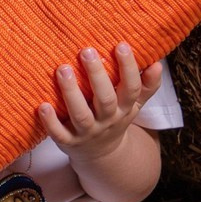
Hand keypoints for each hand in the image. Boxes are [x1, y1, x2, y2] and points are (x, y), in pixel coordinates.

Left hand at [38, 43, 162, 168]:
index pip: (131, 88)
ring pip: (81, 115)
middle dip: (96, 75)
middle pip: (105, 99)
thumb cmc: (116, 118)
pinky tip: (43, 106)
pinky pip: (59, 134)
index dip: (128, 68)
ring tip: (62, 69)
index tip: (121, 45)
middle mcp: (108, 120)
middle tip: (86, 50)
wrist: (102, 155)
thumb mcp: (135, 104)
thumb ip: (146, 85)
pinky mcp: (69, 142)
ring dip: (71, 93)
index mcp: (125, 108)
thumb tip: (158, 63)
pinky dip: (51, 122)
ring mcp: (88, 132)